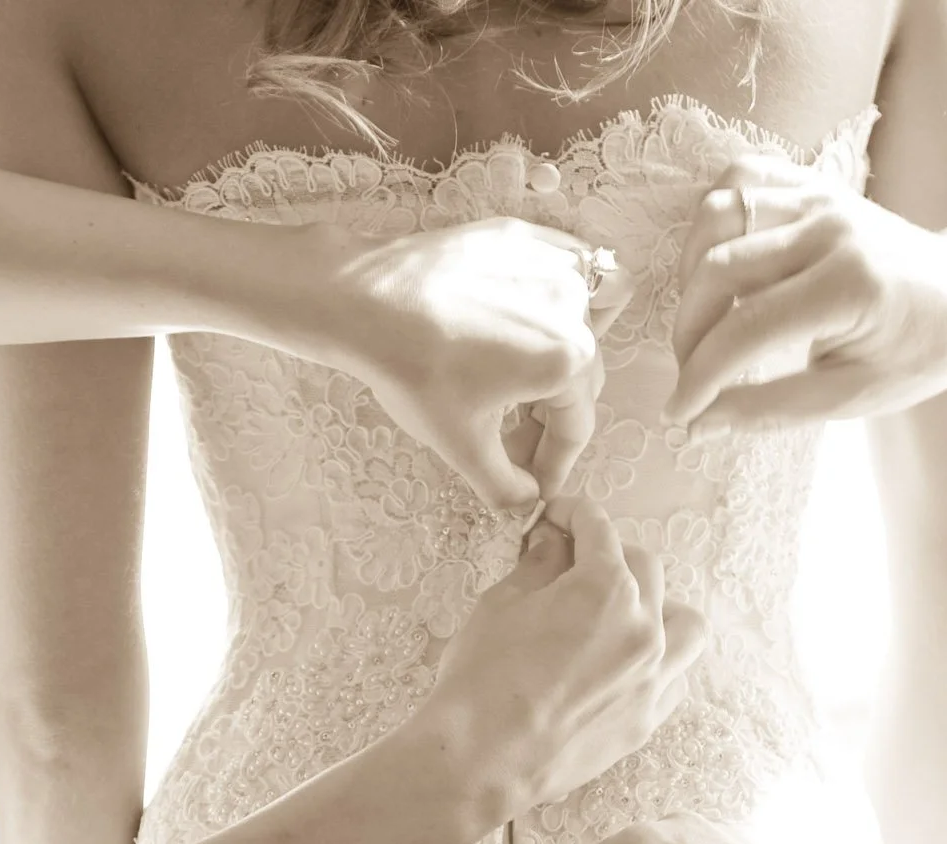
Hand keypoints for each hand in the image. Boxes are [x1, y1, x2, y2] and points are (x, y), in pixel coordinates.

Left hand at [330, 218, 632, 508]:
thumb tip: (527, 502)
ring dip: (562, 359)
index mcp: (567, 361)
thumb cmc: (413, 370)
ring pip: (584, 322)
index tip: (536, 482)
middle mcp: (573, 306)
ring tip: (518, 385)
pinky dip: (556, 301)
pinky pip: (565, 270)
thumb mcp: (462, 446)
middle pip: (581, 378)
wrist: (362, 300)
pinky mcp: (522, 237)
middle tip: (513, 442)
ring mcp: (550, 262)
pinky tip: (520, 323)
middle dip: (552, 418)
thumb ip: (506, 486)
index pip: (577, 427)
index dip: (556, 465)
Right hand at [420, 498, 704, 818]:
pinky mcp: (645, 720)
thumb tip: (555, 546)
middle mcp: (643, 630)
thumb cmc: (481, 682)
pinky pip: (676, 677)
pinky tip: (628, 663)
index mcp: (606, 590)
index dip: (572, 514)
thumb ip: (540, 567)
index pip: (599, 530)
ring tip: (625, 614)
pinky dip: (660, 661)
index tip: (556, 518)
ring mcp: (652, 680)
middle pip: (645, 568)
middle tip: (574, 565)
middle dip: (610, 556)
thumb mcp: (501, 605)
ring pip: (685, 624)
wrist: (480, 762)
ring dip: (660, 606)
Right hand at [666, 157, 946, 429]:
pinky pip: (741, 179)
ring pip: (719, 214)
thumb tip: (699, 424)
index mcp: (847, 287)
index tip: (678, 413)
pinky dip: (712, 221)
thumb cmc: (916, 353)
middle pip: (718, 267)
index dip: (700, 377)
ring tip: (703, 321)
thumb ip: (769, 408)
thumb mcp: (849, 398)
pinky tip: (716, 265)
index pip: (746, 330)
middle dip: (689, 331)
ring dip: (691, 273)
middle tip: (692, 375)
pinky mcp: (813, 183)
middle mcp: (829, 229)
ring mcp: (820, 196)